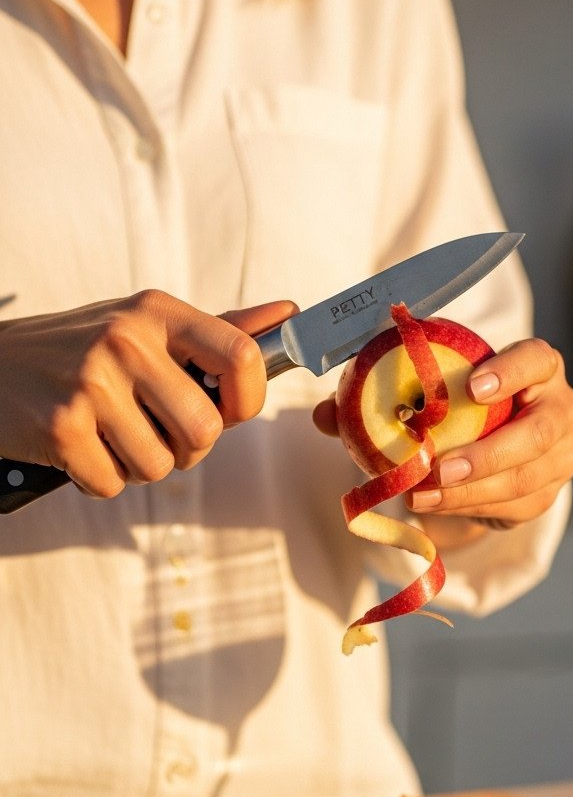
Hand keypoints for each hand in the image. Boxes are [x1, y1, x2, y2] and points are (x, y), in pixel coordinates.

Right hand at [0, 291, 296, 497]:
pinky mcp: (61, 427)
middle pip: (205, 429)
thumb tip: (286, 315)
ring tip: (112, 435)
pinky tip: (82, 447)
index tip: (229, 412)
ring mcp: (91, 383)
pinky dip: (99, 479)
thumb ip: (218, 327)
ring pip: (161, 465)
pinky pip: (113, 484)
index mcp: (156, 312)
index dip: (249, 399)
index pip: (243, 356)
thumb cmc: (78, 349)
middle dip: (187, 449)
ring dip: (140, 465)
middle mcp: (126, 341)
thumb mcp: (146, 325)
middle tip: (156, 432)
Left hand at [313, 338, 572, 547]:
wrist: (490, 441)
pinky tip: (435, 506)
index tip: (472, 387)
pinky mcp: (548, 494)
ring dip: (469, 492)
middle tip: (439, 467)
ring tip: (421, 496)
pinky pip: (511, 508)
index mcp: (539, 368)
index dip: (511, 372)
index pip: (538, 360)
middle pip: (540, 431)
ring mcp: (562, 456)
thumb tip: (323, 412)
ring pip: (524, 480)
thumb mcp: (425, 390)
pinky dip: (469, 509)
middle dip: (489, 453)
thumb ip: (378, 392)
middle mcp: (562, 409)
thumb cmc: (456, 403)